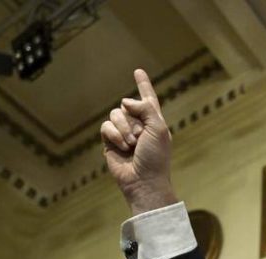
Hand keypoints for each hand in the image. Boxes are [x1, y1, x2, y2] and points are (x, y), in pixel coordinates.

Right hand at [100, 69, 177, 214]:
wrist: (143, 180)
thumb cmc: (156, 157)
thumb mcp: (158, 129)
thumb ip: (146, 108)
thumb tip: (125, 101)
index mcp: (154, 121)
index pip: (148, 99)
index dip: (143, 85)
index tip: (138, 71)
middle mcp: (139, 125)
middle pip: (127, 106)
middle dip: (133, 120)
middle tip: (140, 139)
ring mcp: (123, 133)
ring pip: (116, 114)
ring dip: (124, 129)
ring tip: (132, 145)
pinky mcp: (110, 141)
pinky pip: (106, 126)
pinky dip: (114, 135)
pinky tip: (122, 147)